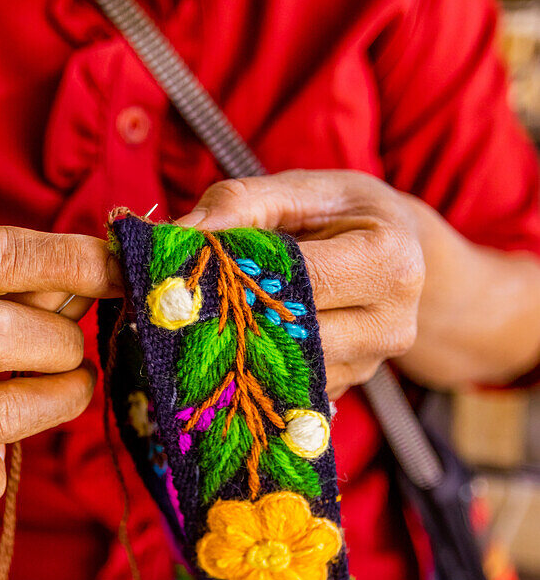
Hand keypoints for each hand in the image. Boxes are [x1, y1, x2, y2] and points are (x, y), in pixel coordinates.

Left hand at [178, 170, 425, 398]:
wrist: (399, 251)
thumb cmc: (343, 212)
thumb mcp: (301, 189)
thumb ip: (240, 204)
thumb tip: (180, 234)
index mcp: (390, 262)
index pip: (300, 279)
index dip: (242, 274)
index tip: (193, 268)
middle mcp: (390, 324)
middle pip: (292, 335)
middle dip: (235, 316)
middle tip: (186, 300)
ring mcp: (369, 366)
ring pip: (283, 370)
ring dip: (238, 346)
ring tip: (208, 315)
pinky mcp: (343, 389)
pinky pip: (285, 386)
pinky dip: (253, 365)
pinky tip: (235, 339)